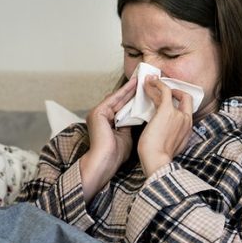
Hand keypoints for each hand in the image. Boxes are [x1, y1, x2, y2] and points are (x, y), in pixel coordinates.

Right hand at [79, 76, 136, 201]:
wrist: (105, 162)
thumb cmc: (114, 155)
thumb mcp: (126, 136)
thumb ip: (129, 125)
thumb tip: (138, 117)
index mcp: (105, 122)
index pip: (121, 107)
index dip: (132, 99)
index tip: (144, 92)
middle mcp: (100, 116)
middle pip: (119, 100)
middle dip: (131, 91)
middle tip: (143, 80)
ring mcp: (97, 113)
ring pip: (117, 98)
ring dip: (129, 89)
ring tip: (140, 80)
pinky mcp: (97, 112)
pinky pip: (113, 99)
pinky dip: (124, 92)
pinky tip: (134, 85)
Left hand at [138, 75, 193, 176]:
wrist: (157, 162)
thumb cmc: (157, 159)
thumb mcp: (169, 147)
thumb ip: (169, 137)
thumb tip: (160, 131)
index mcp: (187, 131)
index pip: (187, 110)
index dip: (179, 102)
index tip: (168, 100)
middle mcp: (186, 120)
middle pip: (183, 99)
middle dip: (172, 91)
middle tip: (160, 88)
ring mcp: (178, 115)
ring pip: (170, 93)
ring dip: (159, 86)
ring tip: (149, 82)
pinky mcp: (166, 110)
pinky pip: (164, 91)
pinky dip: (157, 84)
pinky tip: (149, 82)